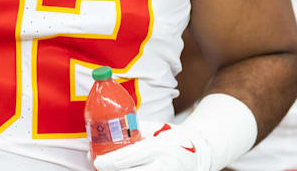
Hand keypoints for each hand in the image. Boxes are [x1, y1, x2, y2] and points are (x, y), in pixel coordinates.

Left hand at [94, 123, 211, 170]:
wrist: (200, 153)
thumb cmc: (175, 138)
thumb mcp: (157, 130)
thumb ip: (137, 131)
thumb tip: (109, 132)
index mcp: (159, 147)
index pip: (128, 157)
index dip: (109, 161)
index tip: (97, 161)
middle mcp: (164, 165)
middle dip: (111, 170)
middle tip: (99, 165)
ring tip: (109, 169)